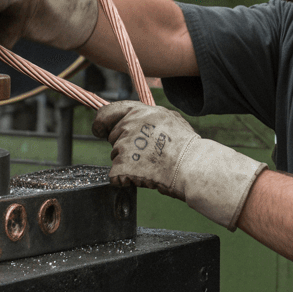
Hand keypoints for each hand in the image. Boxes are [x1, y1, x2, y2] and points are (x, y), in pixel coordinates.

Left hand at [93, 101, 265, 230]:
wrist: (193, 167)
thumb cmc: (186, 147)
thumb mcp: (169, 119)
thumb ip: (148, 118)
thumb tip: (135, 118)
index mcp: (141, 112)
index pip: (108, 112)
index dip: (102, 122)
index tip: (100, 129)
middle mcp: (130, 126)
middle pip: (113, 138)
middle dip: (124, 147)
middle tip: (147, 154)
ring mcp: (125, 146)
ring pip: (116, 157)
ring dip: (128, 164)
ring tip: (151, 166)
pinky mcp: (122, 167)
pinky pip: (116, 176)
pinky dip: (125, 179)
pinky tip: (144, 177)